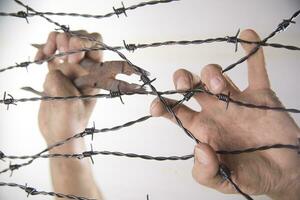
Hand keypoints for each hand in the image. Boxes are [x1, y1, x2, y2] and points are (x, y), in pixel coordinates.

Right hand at [37, 30, 101, 147]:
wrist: (58, 133)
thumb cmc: (70, 123)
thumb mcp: (69, 104)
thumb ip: (61, 83)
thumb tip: (54, 70)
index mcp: (95, 73)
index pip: (97, 44)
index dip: (85, 43)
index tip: (73, 59)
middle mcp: (84, 68)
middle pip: (81, 37)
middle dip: (69, 39)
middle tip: (62, 54)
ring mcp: (70, 68)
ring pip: (64, 40)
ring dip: (54, 42)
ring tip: (47, 54)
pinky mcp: (56, 72)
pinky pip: (51, 51)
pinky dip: (44, 49)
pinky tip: (39, 59)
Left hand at [150, 29, 299, 198]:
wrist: (284, 173)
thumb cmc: (250, 176)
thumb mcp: (223, 181)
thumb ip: (205, 171)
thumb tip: (199, 148)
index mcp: (202, 129)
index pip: (176, 112)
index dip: (163, 105)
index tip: (156, 105)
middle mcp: (215, 111)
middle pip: (191, 86)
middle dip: (183, 79)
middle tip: (184, 84)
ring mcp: (236, 100)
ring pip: (217, 75)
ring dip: (212, 73)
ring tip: (220, 88)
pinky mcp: (260, 95)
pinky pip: (255, 69)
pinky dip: (252, 52)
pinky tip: (248, 36)